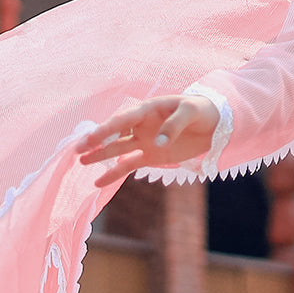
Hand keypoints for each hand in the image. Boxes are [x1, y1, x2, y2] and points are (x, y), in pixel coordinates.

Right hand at [77, 94, 219, 187]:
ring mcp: (145, 141)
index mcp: (148, 109)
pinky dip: (114, 174)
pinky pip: (129, 165)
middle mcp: (142, 125)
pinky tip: (97, 182)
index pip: (123, 119)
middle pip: (114, 134)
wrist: (216, 123)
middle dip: (96, 141)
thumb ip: (174, 125)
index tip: (91, 138)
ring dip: (100, 156)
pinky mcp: (152, 156)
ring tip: (82, 162)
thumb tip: (158, 142)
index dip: (106, 129)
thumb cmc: (203, 111)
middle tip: (77, 150)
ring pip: (117, 149)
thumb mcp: (191, 112)